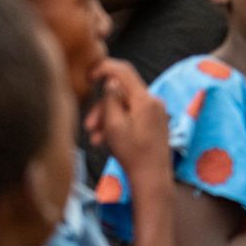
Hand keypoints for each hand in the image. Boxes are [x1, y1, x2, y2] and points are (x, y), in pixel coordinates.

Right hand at [85, 59, 169, 175]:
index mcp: (145, 99)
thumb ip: (110, 100)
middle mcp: (154, 101)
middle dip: (102, 107)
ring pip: (125, 106)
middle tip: (88, 126)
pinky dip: (118, 124)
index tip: (89, 75)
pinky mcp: (155, 122)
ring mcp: (156, 112)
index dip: (105, 68)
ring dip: (107, 119)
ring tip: (96, 140)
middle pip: (122, 93)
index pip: (124, 72)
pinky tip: (106, 140)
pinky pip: (132, 116)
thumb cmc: (132, 153)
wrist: (152, 177)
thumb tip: (110, 81)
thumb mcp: (114, 125)